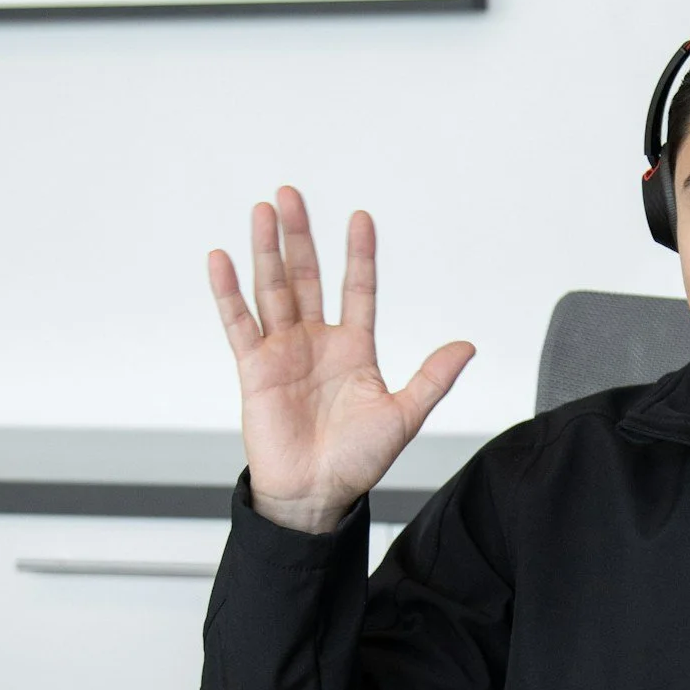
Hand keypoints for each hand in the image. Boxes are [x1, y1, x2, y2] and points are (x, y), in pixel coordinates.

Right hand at [207, 188, 474, 534]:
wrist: (317, 494)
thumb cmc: (357, 461)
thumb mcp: (404, 415)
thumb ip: (433, 377)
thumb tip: (467, 346)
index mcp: (354, 349)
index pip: (357, 289)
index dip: (359, 255)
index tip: (361, 218)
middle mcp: (316, 342)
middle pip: (305, 276)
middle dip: (299, 236)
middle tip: (290, 195)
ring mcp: (283, 352)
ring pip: (272, 289)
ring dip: (266, 250)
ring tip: (262, 211)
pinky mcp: (254, 369)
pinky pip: (239, 323)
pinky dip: (229, 292)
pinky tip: (222, 260)